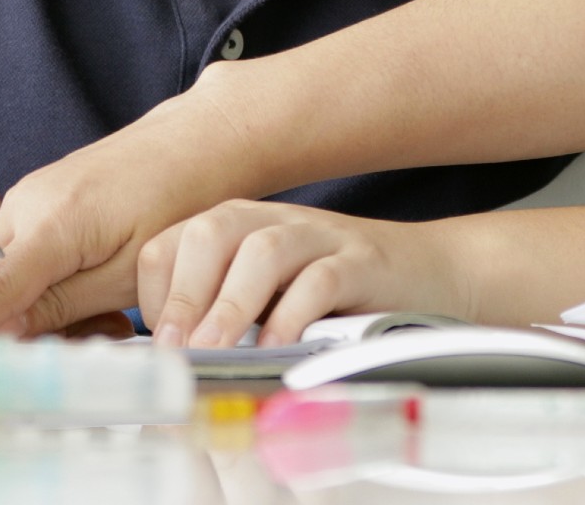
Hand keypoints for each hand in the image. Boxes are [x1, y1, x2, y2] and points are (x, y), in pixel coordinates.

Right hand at [0, 78, 268, 335]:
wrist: (200, 140)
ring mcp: (29, 199)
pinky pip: (18, 255)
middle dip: (9, 328)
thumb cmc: (180, 201)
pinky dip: (45, 286)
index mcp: (50, 222)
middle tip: (72, 346)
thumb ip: (61, 305)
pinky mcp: (40, 202)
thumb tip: (1, 335)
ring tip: (104, 321)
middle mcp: (26, 204)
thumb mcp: (130, 272)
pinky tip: (97, 300)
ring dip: (34, 311)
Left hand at [139, 201, 469, 347]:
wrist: (431, 272)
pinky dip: (292, 316)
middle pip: (210, 231)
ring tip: (215, 353)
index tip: (161, 346)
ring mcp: (323, 236)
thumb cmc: (339, 296)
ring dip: (230, 306)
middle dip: (184, 293)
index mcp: (240, 228)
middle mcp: (276, 222)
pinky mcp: (364, 261)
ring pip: (263, 251)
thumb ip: (222, 316)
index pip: (170, 243)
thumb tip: (167, 363)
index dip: (153, 293)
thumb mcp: (268, 300)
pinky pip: (322, 279)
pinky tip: (279, 350)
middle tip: (176, 350)